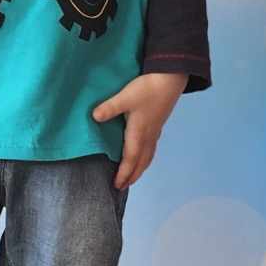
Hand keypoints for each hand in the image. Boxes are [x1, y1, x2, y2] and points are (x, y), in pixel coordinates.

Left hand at [92, 72, 187, 188]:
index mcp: (139, 133)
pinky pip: (151, 149)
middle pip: (141, 162)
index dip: (124, 173)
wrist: (171, 78)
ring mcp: (155, 131)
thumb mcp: (125, 97)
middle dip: (132, 176)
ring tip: (132, 177)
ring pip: (148, 157)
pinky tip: (142, 155)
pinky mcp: (158, 125)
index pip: (130, 160)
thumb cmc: (148, 88)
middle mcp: (148, 136)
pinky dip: (145, 158)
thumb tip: (94, 117)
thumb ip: (109, 108)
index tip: (116, 185)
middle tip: (122, 187)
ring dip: (140, 169)